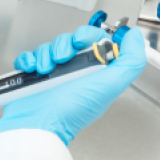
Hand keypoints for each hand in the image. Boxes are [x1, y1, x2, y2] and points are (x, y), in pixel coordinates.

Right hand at [0, 26, 147, 144]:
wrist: (39, 124)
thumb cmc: (71, 111)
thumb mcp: (111, 85)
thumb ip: (131, 60)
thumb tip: (133, 36)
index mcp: (93, 72)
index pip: (94, 40)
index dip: (88, 35)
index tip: (80, 42)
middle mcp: (73, 72)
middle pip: (68, 41)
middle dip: (63, 45)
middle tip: (61, 59)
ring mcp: (50, 75)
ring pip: (47, 48)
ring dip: (44, 54)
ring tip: (44, 70)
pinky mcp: (30, 78)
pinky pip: (27, 58)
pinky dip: (27, 60)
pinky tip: (31, 69)